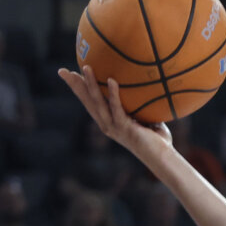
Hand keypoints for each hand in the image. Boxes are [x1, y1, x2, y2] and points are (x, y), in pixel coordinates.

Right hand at [58, 66, 172, 159]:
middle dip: (74, 86)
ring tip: (86, 68)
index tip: (69, 74)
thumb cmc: (157, 140)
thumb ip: (140, 105)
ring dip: (91, 85)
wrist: (162, 158)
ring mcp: (114, 127)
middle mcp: (107, 125)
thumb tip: (145, 86)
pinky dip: (114, 94)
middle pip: (87, 101)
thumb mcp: (145, 118)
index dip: (79, 89)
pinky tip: (111, 80)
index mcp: (109, 122)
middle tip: (62, 71)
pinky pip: (117, 108)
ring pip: (98, 103)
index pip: (90, 102)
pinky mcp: (124, 128)